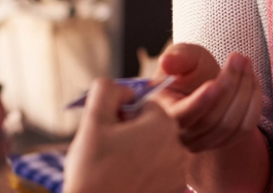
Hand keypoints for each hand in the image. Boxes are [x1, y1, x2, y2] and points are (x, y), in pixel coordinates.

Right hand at [64, 78, 187, 192]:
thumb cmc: (92, 171)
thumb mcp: (93, 121)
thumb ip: (106, 90)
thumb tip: (123, 89)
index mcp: (164, 124)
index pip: (144, 105)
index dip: (121, 117)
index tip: (109, 136)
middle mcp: (180, 147)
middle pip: (152, 127)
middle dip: (131, 135)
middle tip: (109, 154)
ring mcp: (180, 174)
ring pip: (155, 150)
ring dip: (138, 155)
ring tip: (115, 171)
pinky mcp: (174, 192)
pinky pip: (159, 173)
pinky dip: (144, 175)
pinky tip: (126, 184)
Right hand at [154, 43, 262, 152]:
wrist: (204, 84)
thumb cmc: (189, 70)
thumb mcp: (183, 57)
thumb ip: (176, 57)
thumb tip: (166, 62)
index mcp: (163, 113)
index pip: (181, 116)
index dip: (199, 102)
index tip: (213, 83)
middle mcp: (181, 135)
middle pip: (211, 120)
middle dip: (229, 85)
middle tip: (238, 57)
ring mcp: (203, 143)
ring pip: (231, 125)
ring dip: (244, 91)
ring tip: (246, 63)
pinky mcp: (225, 142)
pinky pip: (245, 128)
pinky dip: (253, 102)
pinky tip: (252, 80)